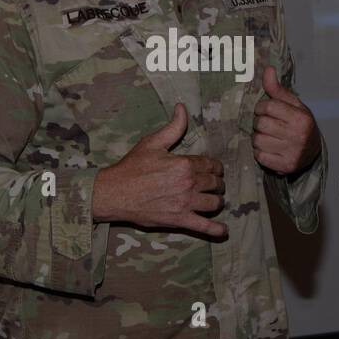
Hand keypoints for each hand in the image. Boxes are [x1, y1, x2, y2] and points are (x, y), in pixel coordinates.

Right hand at [91, 102, 227, 237]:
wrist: (115, 193)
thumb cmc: (132, 167)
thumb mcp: (152, 143)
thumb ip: (173, 127)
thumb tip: (183, 108)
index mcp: (184, 164)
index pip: (211, 165)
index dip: (216, 167)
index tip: (214, 170)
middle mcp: (188, 184)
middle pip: (215, 184)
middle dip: (217, 183)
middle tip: (213, 184)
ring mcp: (185, 204)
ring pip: (214, 203)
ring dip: (217, 201)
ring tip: (213, 200)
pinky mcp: (179, 220)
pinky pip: (204, 227)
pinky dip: (216, 230)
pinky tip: (223, 230)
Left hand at [252, 65, 319, 175]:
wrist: (313, 151)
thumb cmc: (300, 124)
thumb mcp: (293, 104)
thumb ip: (277, 89)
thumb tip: (268, 70)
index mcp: (301, 118)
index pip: (268, 106)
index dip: (261, 107)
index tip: (264, 110)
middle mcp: (297, 136)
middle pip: (260, 124)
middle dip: (258, 122)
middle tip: (266, 124)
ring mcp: (291, 153)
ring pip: (257, 140)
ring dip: (258, 137)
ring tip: (268, 136)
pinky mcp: (284, 166)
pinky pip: (259, 156)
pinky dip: (260, 152)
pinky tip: (269, 148)